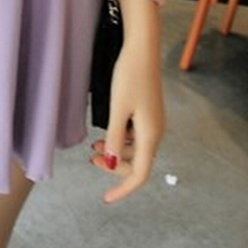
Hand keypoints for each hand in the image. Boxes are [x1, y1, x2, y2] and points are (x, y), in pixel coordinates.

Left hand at [90, 43, 164, 202]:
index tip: (106, 198)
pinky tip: (108, 130)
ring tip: (95, 144)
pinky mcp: (149, 111)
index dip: (123, 188)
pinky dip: (121, 138)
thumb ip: (115, 137)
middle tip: (91, 158)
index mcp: (150, 134)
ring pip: (136, 148)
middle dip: (115, 166)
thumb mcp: (117, 108)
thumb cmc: (130, 75)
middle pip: (137, 163)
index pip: (140, 174)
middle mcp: (156, 131)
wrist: (142, 49)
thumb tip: (113, 162)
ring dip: (117, 151)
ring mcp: (154, 121)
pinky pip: (136, 134)